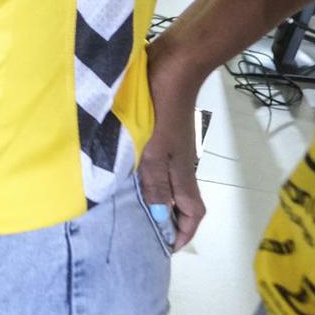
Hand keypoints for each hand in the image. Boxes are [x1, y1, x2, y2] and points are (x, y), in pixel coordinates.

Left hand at [139, 44, 206, 250]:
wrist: (173, 66)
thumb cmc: (162, 108)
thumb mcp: (153, 150)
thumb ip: (155, 183)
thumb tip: (160, 219)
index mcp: (182, 172)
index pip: (193, 212)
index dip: (184, 233)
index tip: (167, 248)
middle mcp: (179, 164)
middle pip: (179, 201)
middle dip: (165, 220)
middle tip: (140, 232)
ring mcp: (170, 147)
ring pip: (164, 182)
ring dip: (152, 198)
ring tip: (126, 208)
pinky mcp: (159, 131)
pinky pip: (153, 162)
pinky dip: (143, 175)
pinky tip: (122, 172)